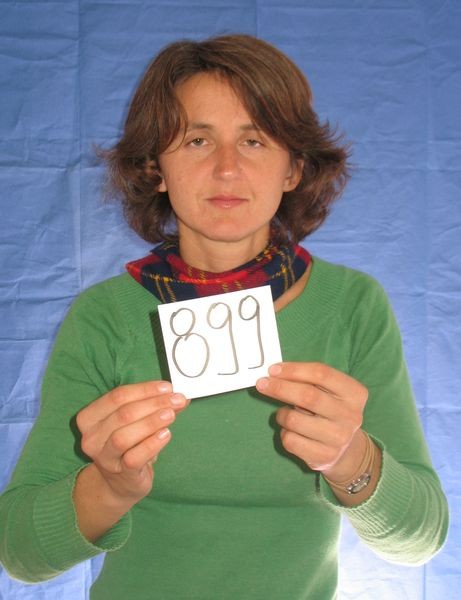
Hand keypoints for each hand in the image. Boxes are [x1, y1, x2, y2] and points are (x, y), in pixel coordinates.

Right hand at [76, 380, 188, 503]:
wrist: (122, 482)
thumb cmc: (129, 444)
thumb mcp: (136, 421)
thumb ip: (155, 406)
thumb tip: (177, 395)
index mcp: (90, 418)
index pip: (117, 396)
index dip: (144, 390)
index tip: (167, 387)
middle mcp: (92, 438)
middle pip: (122, 414)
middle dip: (153, 404)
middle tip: (176, 400)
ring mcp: (105, 458)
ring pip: (123, 437)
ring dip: (150, 423)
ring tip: (171, 415)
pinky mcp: (122, 474)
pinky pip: (134, 458)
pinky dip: (151, 444)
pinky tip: (165, 434)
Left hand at [256, 362, 368, 480]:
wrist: (346, 450)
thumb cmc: (329, 412)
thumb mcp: (329, 392)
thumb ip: (308, 380)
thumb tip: (275, 373)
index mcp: (355, 393)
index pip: (322, 373)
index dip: (294, 370)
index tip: (273, 370)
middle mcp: (350, 416)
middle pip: (307, 395)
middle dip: (280, 388)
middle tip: (262, 384)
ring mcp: (339, 439)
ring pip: (294, 420)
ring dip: (281, 414)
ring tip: (286, 414)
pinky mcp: (324, 457)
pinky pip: (290, 440)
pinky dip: (284, 433)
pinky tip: (293, 432)